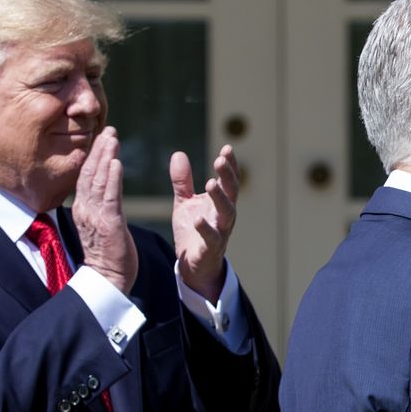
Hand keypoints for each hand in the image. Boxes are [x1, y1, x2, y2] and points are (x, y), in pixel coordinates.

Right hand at [72, 127, 137, 293]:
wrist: (108, 280)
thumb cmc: (108, 255)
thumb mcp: (100, 226)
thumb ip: (99, 208)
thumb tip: (101, 193)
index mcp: (84, 209)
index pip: (86, 176)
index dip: (94, 156)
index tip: (102, 137)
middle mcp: (86, 209)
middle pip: (89, 172)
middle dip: (99, 149)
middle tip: (108, 129)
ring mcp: (96, 216)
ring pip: (98, 180)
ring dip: (105, 157)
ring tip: (112, 137)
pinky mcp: (109, 224)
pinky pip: (110, 197)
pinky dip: (112, 178)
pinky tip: (116, 162)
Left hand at [170, 144, 238, 302]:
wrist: (194, 264)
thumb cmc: (193, 231)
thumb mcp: (185, 202)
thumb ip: (182, 181)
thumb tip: (178, 154)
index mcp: (220, 203)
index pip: (229, 180)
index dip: (230, 165)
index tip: (227, 148)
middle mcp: (225, 216)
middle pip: (232, 193)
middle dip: (228, 176)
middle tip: (221, 159)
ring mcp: (221, 232)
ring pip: (227, 213)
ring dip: (220, 198)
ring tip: (211, 183)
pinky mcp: (210, 248)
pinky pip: (211, 238)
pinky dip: (206, 228)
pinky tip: (198, 218)